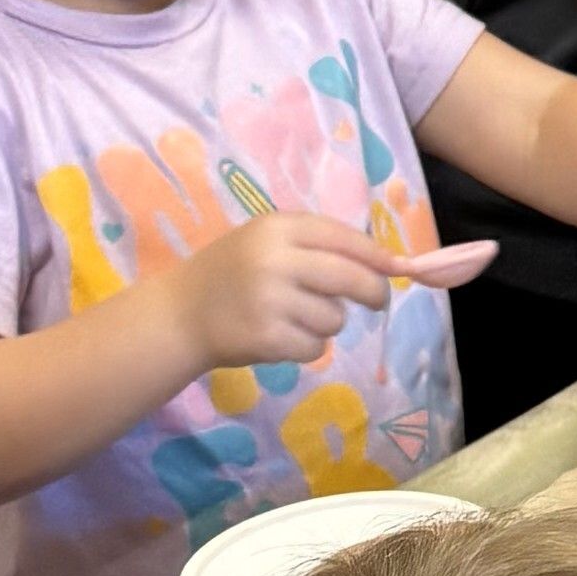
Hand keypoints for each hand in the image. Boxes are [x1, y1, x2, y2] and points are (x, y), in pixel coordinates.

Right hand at [173, 210, 437, 370]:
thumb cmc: (232, 274)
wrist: (180, 314)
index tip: (396, 269)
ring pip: (334, 318)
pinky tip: (279, 336)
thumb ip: (320, 246)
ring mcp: (270, 300)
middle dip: (374, 292)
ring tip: (292, 317)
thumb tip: (390, 263)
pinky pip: (315, 347)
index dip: (377, 256)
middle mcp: (275, 260)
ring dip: (325, 323)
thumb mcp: (266, 242)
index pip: (344, 239)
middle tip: (377, 302)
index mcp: (277, 228)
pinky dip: (306, 347)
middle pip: (351, 278)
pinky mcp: (267, 338)